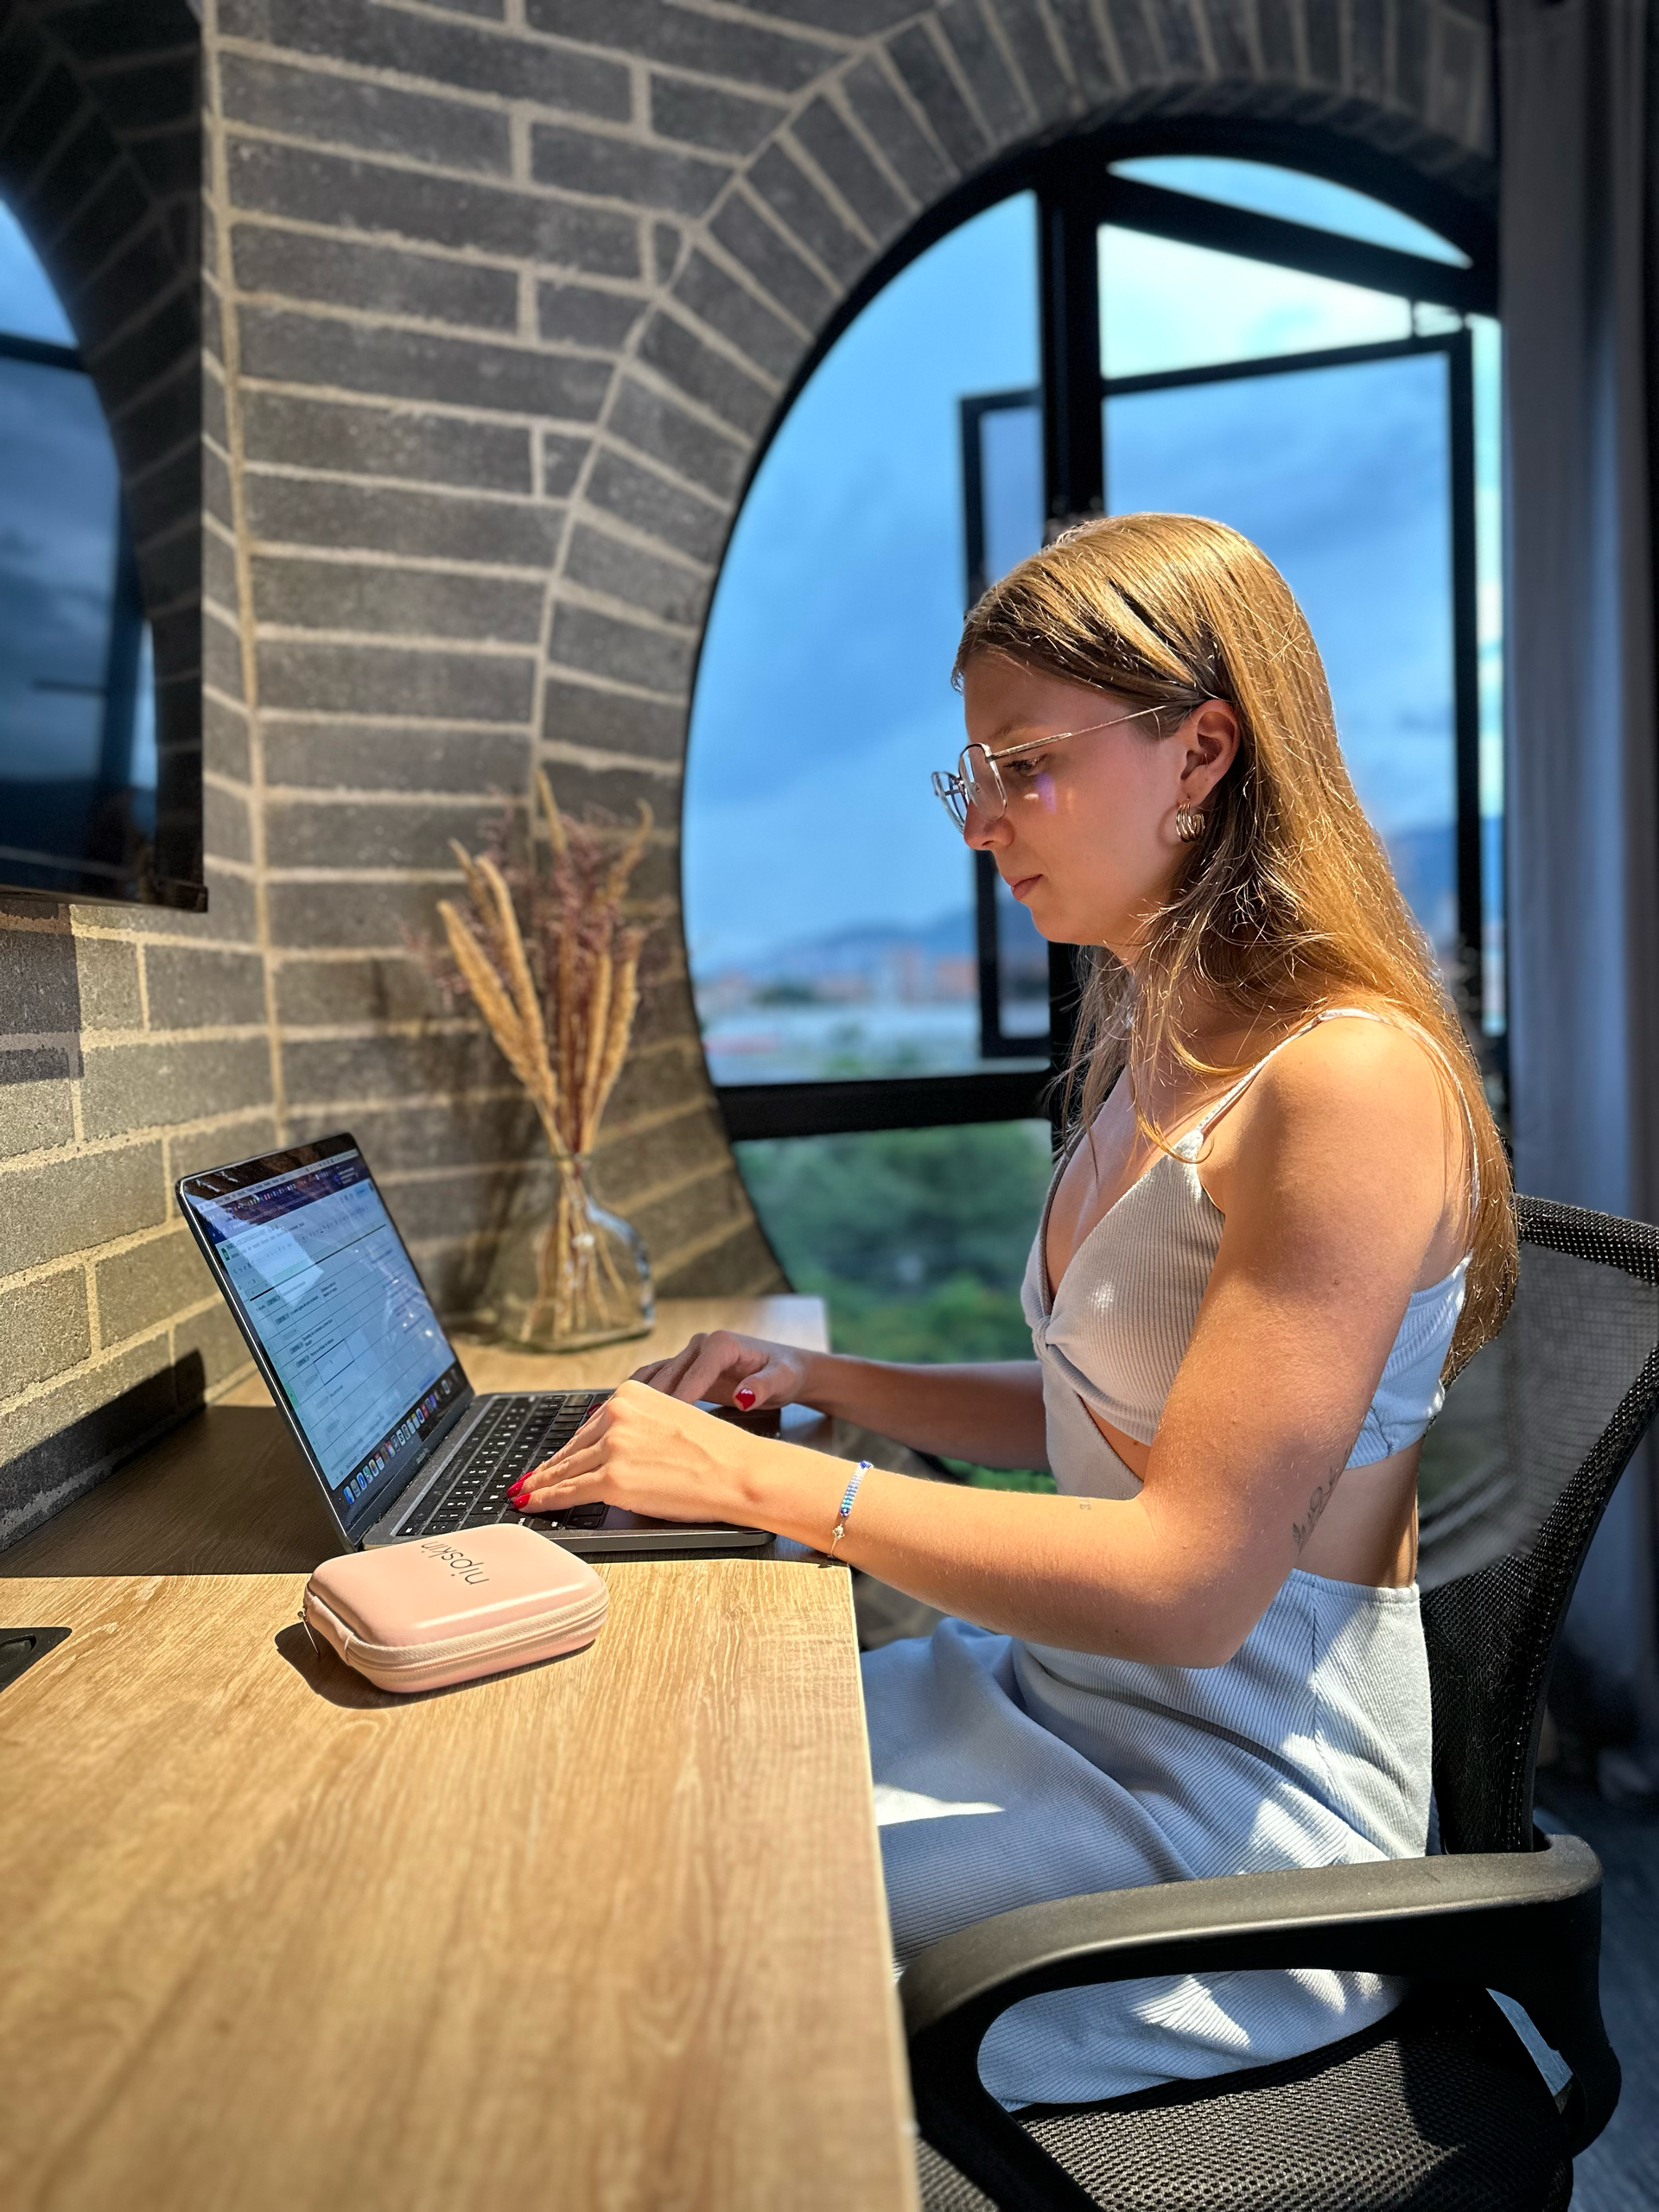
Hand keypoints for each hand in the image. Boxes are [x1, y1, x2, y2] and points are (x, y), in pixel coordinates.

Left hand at [508, 1380, 767, 1525]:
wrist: (739, 1470)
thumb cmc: (718, 1452)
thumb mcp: (671, 1418)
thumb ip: (638, 1427)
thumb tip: (608, 1449)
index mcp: (631, 1394)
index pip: (589, 1426)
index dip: (567, 1448)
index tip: (551, 1459)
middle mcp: (617, 1415)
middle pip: (574, 1448)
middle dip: (549, 1468)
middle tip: (529, 1481)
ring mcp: (612, 1447)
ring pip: (566, 1469)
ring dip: (541, 1484)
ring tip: (527, 1493)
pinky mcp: (612, 1479)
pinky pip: (568, 1491)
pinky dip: (545, 1498)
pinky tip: (533, 1502)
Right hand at [628, 1329, 817, 1413]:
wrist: (788, 1369)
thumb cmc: (786, 1373)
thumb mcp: (783, 1379)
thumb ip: (764, 1386)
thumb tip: (743, 1396)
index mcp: (719, 1344)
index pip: (691, 1374)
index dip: (676, 1400)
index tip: (660, 1425)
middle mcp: (699, 1346)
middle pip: (665, 1377)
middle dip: (645, 1405)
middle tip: (627, 1434)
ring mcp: (689, 1357)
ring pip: (653, 1379)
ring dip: (633, 1401)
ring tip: (611, 1426)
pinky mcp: (685, 1371)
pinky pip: (656, 1384)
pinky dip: (639, 1399)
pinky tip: (622, 1417)